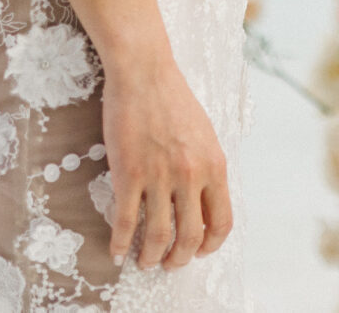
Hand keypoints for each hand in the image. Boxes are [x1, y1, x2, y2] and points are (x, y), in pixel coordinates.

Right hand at [102, 49, 232, 268]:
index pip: (221, 221)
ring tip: (145, 262)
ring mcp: (159, 176)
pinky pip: (126, 220)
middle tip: (169, 264)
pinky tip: (117, 251)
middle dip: (180, 258)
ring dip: (151, 256)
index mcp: (214, 166)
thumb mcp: (206, 135)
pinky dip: (121, 242)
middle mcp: (191, 175)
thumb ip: (207, 168)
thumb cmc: (174, 101)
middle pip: (190, 236)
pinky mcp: (129, 173)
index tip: (199, 251)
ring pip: (158, 235)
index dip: (210, 244)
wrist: (145, 74)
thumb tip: (205, 200)